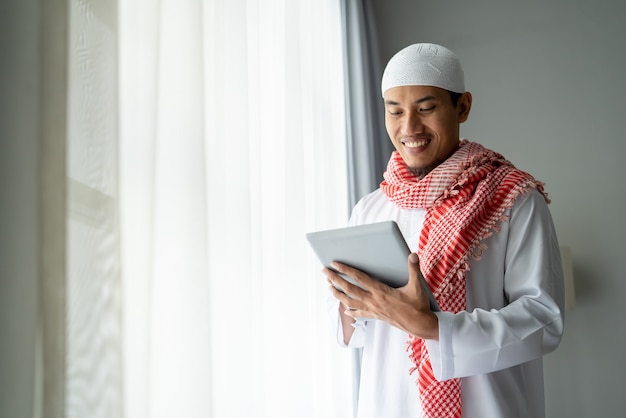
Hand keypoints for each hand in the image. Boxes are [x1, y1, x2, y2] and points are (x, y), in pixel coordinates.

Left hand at [324, 253, 438, 339]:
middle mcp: (374, 300)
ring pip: (350, 302)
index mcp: (381, 291)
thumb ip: (413, 269)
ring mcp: (373, 310)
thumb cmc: (418, 306)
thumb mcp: (416, 286)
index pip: (359, 278)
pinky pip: (359, 313)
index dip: (346, 270)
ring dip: (338, 294)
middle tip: (324, 272)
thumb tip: (412, 254)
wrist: (420, 325)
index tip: (335, 263)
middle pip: (349, 289)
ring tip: (329, 287)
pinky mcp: (376, 317)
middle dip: (335, 280)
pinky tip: (345, 309)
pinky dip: (350, 311)